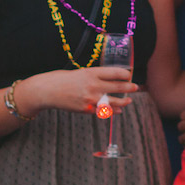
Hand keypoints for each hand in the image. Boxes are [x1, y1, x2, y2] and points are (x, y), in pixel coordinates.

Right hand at [18, 67, 136, 116]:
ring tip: (129, 101)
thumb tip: (109, 80)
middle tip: (136, 87)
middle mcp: (93, 85)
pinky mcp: (86, 109)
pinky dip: (113, 111)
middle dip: (129, 87)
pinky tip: (118, 110)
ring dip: (124, 101)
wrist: (47, 90)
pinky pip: (104, 111)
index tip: (129, 75)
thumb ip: (94, 77)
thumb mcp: (80, 72)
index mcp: (91, 72)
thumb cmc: (62, 79)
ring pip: (114, 101)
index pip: (115, 72)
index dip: (125, 74)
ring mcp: (90, 98)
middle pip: (118, 87)